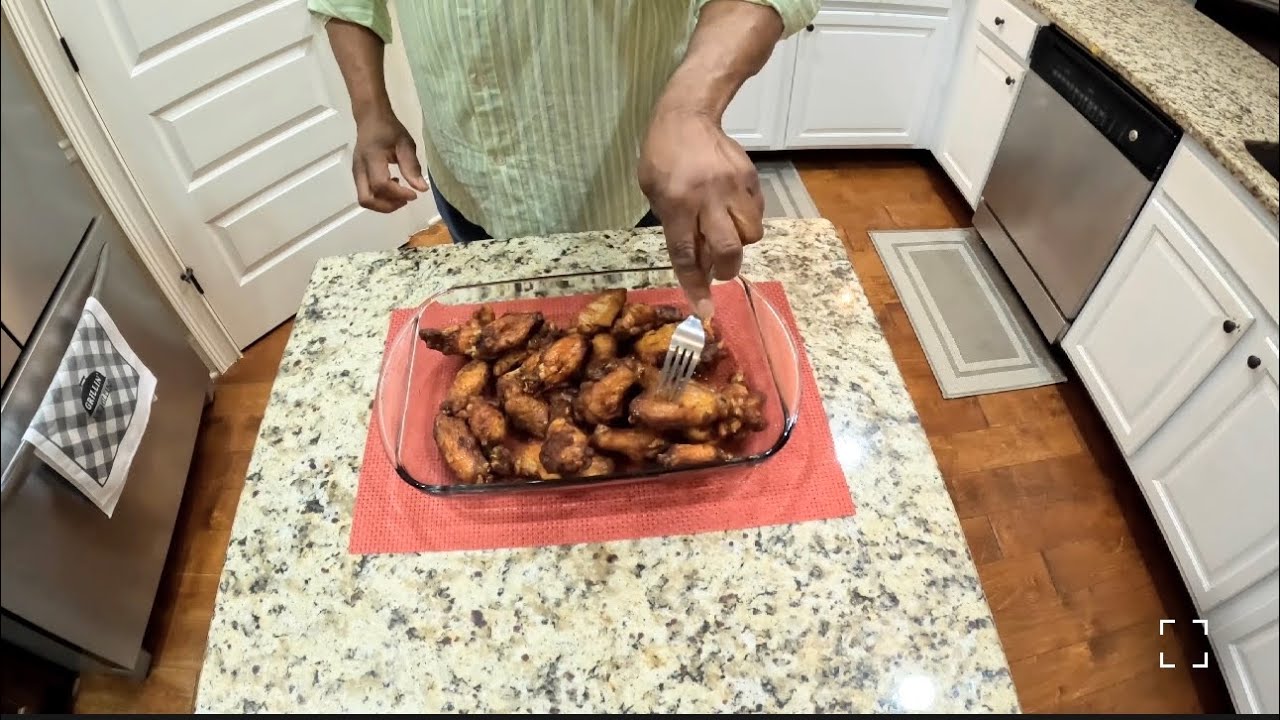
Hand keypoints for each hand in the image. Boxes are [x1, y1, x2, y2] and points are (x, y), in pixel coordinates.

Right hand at [352, 112, 428, 212]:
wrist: (370, 118)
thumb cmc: (389, 129)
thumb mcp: (405, 144)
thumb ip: (412, 167)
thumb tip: (422, 189)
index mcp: (371, 158)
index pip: (381, 185)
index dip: (398, 194)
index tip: (414, 194)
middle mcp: (360, 168)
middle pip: (367, 199)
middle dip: (387, 206)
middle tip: (405, 199)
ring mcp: (356, 172)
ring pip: (365, 199)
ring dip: (384, 204)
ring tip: (401, 195)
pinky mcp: (358, 175)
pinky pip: (366, 194)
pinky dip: (380, 198)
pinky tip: (393, 187)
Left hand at [638, 108, 763, 318]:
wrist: (688, 114)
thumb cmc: (662, 156)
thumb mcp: (653, 191)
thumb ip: (673, 225)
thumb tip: (696, 259)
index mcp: (677, 203)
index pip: (687, 254)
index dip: (696, 286)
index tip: (705, 311)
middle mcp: (707, 197)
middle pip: (726, 249)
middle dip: (724, 269)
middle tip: (718, 268)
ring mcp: (733, 186)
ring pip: (749, 234)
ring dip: (738, 244)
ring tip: (725, 232)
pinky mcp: (750, 177)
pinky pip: (757, 213)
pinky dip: (746, 221)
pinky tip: (733, 210)